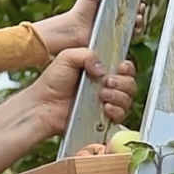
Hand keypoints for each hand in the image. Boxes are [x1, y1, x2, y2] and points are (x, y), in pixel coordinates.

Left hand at [21, 47, 139, 133]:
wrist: (44, 106)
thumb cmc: (52, 82)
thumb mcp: (67, 57)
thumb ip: (86, 54)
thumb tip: (103, 69)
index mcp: (100, 69)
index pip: (124, 67)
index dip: (126, 68)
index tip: (120, 68)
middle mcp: (105, 86)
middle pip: (130, 83)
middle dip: (123, 82)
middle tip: (108, 82)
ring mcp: (105, 102)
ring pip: (127, 99)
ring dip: (120, 96)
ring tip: (103, 95)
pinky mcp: (103, 118)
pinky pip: (121, 115)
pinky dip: (117, 110)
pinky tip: (105, 108)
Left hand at [34, 0, 148, 53]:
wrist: (73, 31)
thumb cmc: (80, 11)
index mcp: (114, 5)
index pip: (130, 1)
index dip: (137, 0)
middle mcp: (118, 18)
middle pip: (136, 13)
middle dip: (141, 10)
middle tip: (140, 8)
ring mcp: (118, 30)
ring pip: (135, 26)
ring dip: (140, 22)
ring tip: (138, 18)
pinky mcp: (116, 41)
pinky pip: (129, 38)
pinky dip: (135, 34)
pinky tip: (134, 30)